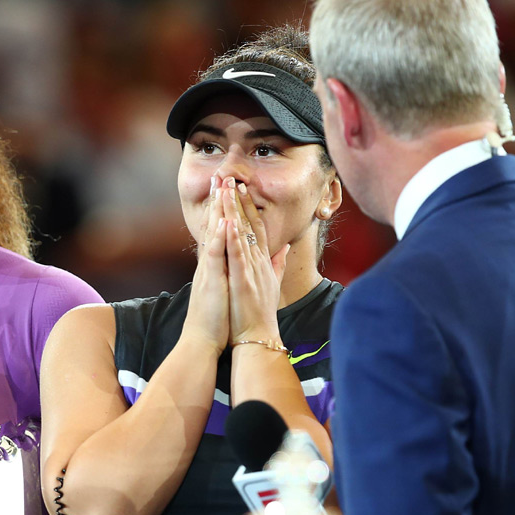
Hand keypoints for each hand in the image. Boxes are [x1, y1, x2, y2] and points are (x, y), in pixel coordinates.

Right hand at [181, 176, 229, 354]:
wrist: (203, 341)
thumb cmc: (217, 319)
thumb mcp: (227, 289)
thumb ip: (235, 271)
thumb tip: (241, 258)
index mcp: (216, 264)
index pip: (221, 231)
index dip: (225, 210)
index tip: (230, 190)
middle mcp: (210, 263)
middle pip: (215, 226)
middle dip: (219, 201)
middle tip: (222, 176)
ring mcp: (209, 270)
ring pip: (213, 234)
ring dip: (218, 210)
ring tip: (222, 188)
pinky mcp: (211, 281)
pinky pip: (216, 256)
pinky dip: (220, 238)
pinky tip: (225, 221)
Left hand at [222, 177, 287, 344]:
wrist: (258, 337)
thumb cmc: (261, 313)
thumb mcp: (271, 283)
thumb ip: (278, 263)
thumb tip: (286, 247)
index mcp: (262, 262)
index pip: (257, 228)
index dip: (250, 207)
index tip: (242, 187)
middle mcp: (259, 262)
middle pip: (250, 225)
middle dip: (241, 201)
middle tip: (232, 177)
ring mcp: (252, 271)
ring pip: (244, 235)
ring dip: (237, 212)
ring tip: (229, 190)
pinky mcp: (244, 282)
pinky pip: (238, 257)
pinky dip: (234, 239)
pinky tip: (230, 222)